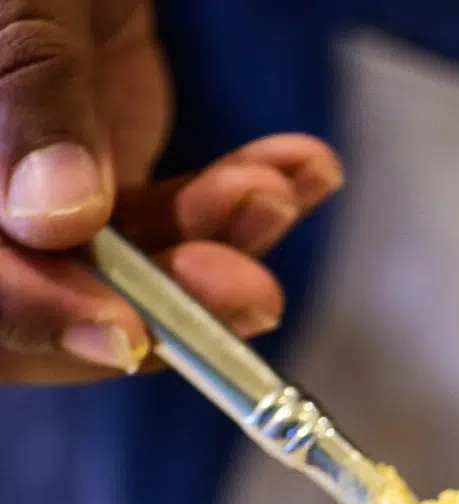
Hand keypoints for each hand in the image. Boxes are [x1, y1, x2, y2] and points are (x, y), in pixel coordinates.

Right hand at [0, 0, 341, 383]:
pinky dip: (234, 203)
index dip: (31, 316)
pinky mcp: (91, 168)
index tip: (124, 332)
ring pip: (112, 268)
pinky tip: (298, 171)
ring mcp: (26, 179)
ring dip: (214, 249)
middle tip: (248, 290)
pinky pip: (159, 218)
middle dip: (152, 300)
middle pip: (38, 292)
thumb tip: (54, 222)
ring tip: (279, 192)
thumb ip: (30, 84)